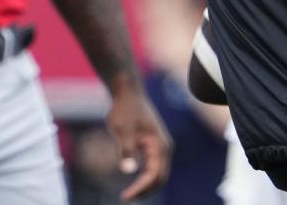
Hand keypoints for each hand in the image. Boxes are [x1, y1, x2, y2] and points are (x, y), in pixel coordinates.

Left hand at [106, 82, 172, 200]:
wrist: (127, 93)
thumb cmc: (125, 110)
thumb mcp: (122, 130)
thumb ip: (126, 150)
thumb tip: (129, 170)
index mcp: (160, 145)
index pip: (155, 175)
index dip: (141, 188)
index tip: (126, 197)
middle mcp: (164, 148)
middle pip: (160, 178)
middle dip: (146, 191)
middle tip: (127, 198)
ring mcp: (160, 146)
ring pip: (158, 174)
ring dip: (146, 186)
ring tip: (130, 195)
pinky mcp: (153, 145)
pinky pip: (154, 167)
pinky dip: (146, 178)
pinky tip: (134, 183)